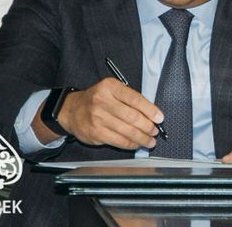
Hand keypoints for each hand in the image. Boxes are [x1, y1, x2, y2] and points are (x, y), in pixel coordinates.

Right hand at [33, 78, 162, 149]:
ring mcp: (98, 118)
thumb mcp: (113, 90)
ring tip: (150, 141)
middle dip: (148, 126)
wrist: (72, 110)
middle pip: (132, 117)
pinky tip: (137, 144)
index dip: (150, 110)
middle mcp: (103, 101)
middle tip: (155, 131)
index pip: (135, 99)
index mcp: (110, 87)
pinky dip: (130, 144)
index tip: (160, 118)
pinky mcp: (95, 133)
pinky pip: (118, 140)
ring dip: (142, 138)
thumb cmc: (98, 99)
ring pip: (127, 131)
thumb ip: (130, 98)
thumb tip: (152, 113)